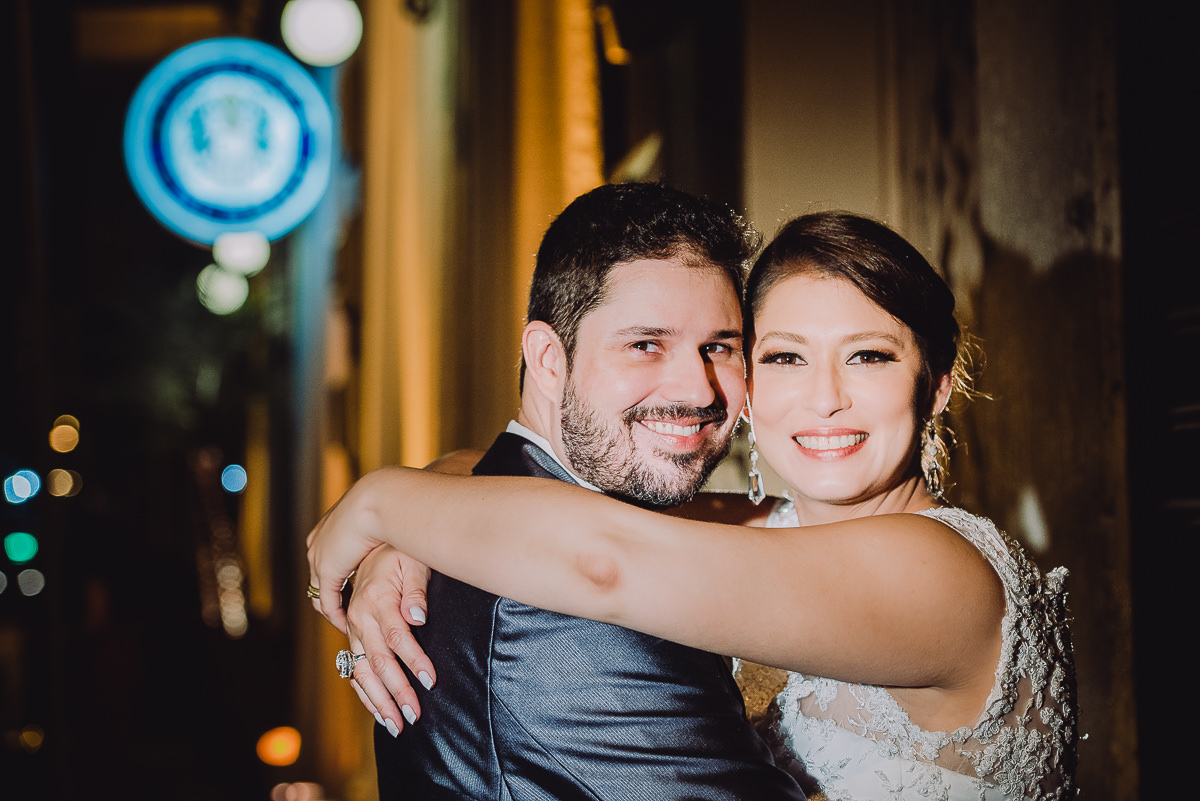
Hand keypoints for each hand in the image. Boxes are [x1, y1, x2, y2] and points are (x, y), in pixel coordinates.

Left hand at [307, 470, 393, 630]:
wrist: (378, 499)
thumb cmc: (386, 503)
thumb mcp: (378, 518)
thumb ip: (377, 529)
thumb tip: (389, 528)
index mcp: (327, 527)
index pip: (325, 559)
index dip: (337, 576)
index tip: (351, 589)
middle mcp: (317, 543)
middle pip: (317, 578)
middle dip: (331, 596)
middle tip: (348, 612)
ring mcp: (318, 558)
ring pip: (318, 593)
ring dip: (333, 609)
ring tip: (349, 622)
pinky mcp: (327, 571)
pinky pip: (328, 601)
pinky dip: (337, 615)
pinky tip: (349, 624)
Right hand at [344, 545, 435, 735]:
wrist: (369, 545)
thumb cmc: (398, 553)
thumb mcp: (412, 561)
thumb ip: (416, 590)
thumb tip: (418, 616)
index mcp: (376, 601)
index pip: (397, 638)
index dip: (414, 661)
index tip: (430, 682)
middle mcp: (360, 618)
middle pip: (378, 661)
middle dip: (396, 692)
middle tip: (413, 716)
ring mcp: (353, 630)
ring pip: (362, 672)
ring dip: (379, 701)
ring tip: (396, 725)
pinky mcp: (352, 638)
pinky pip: (353, 671)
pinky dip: (365, 694)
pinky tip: (378, 712)